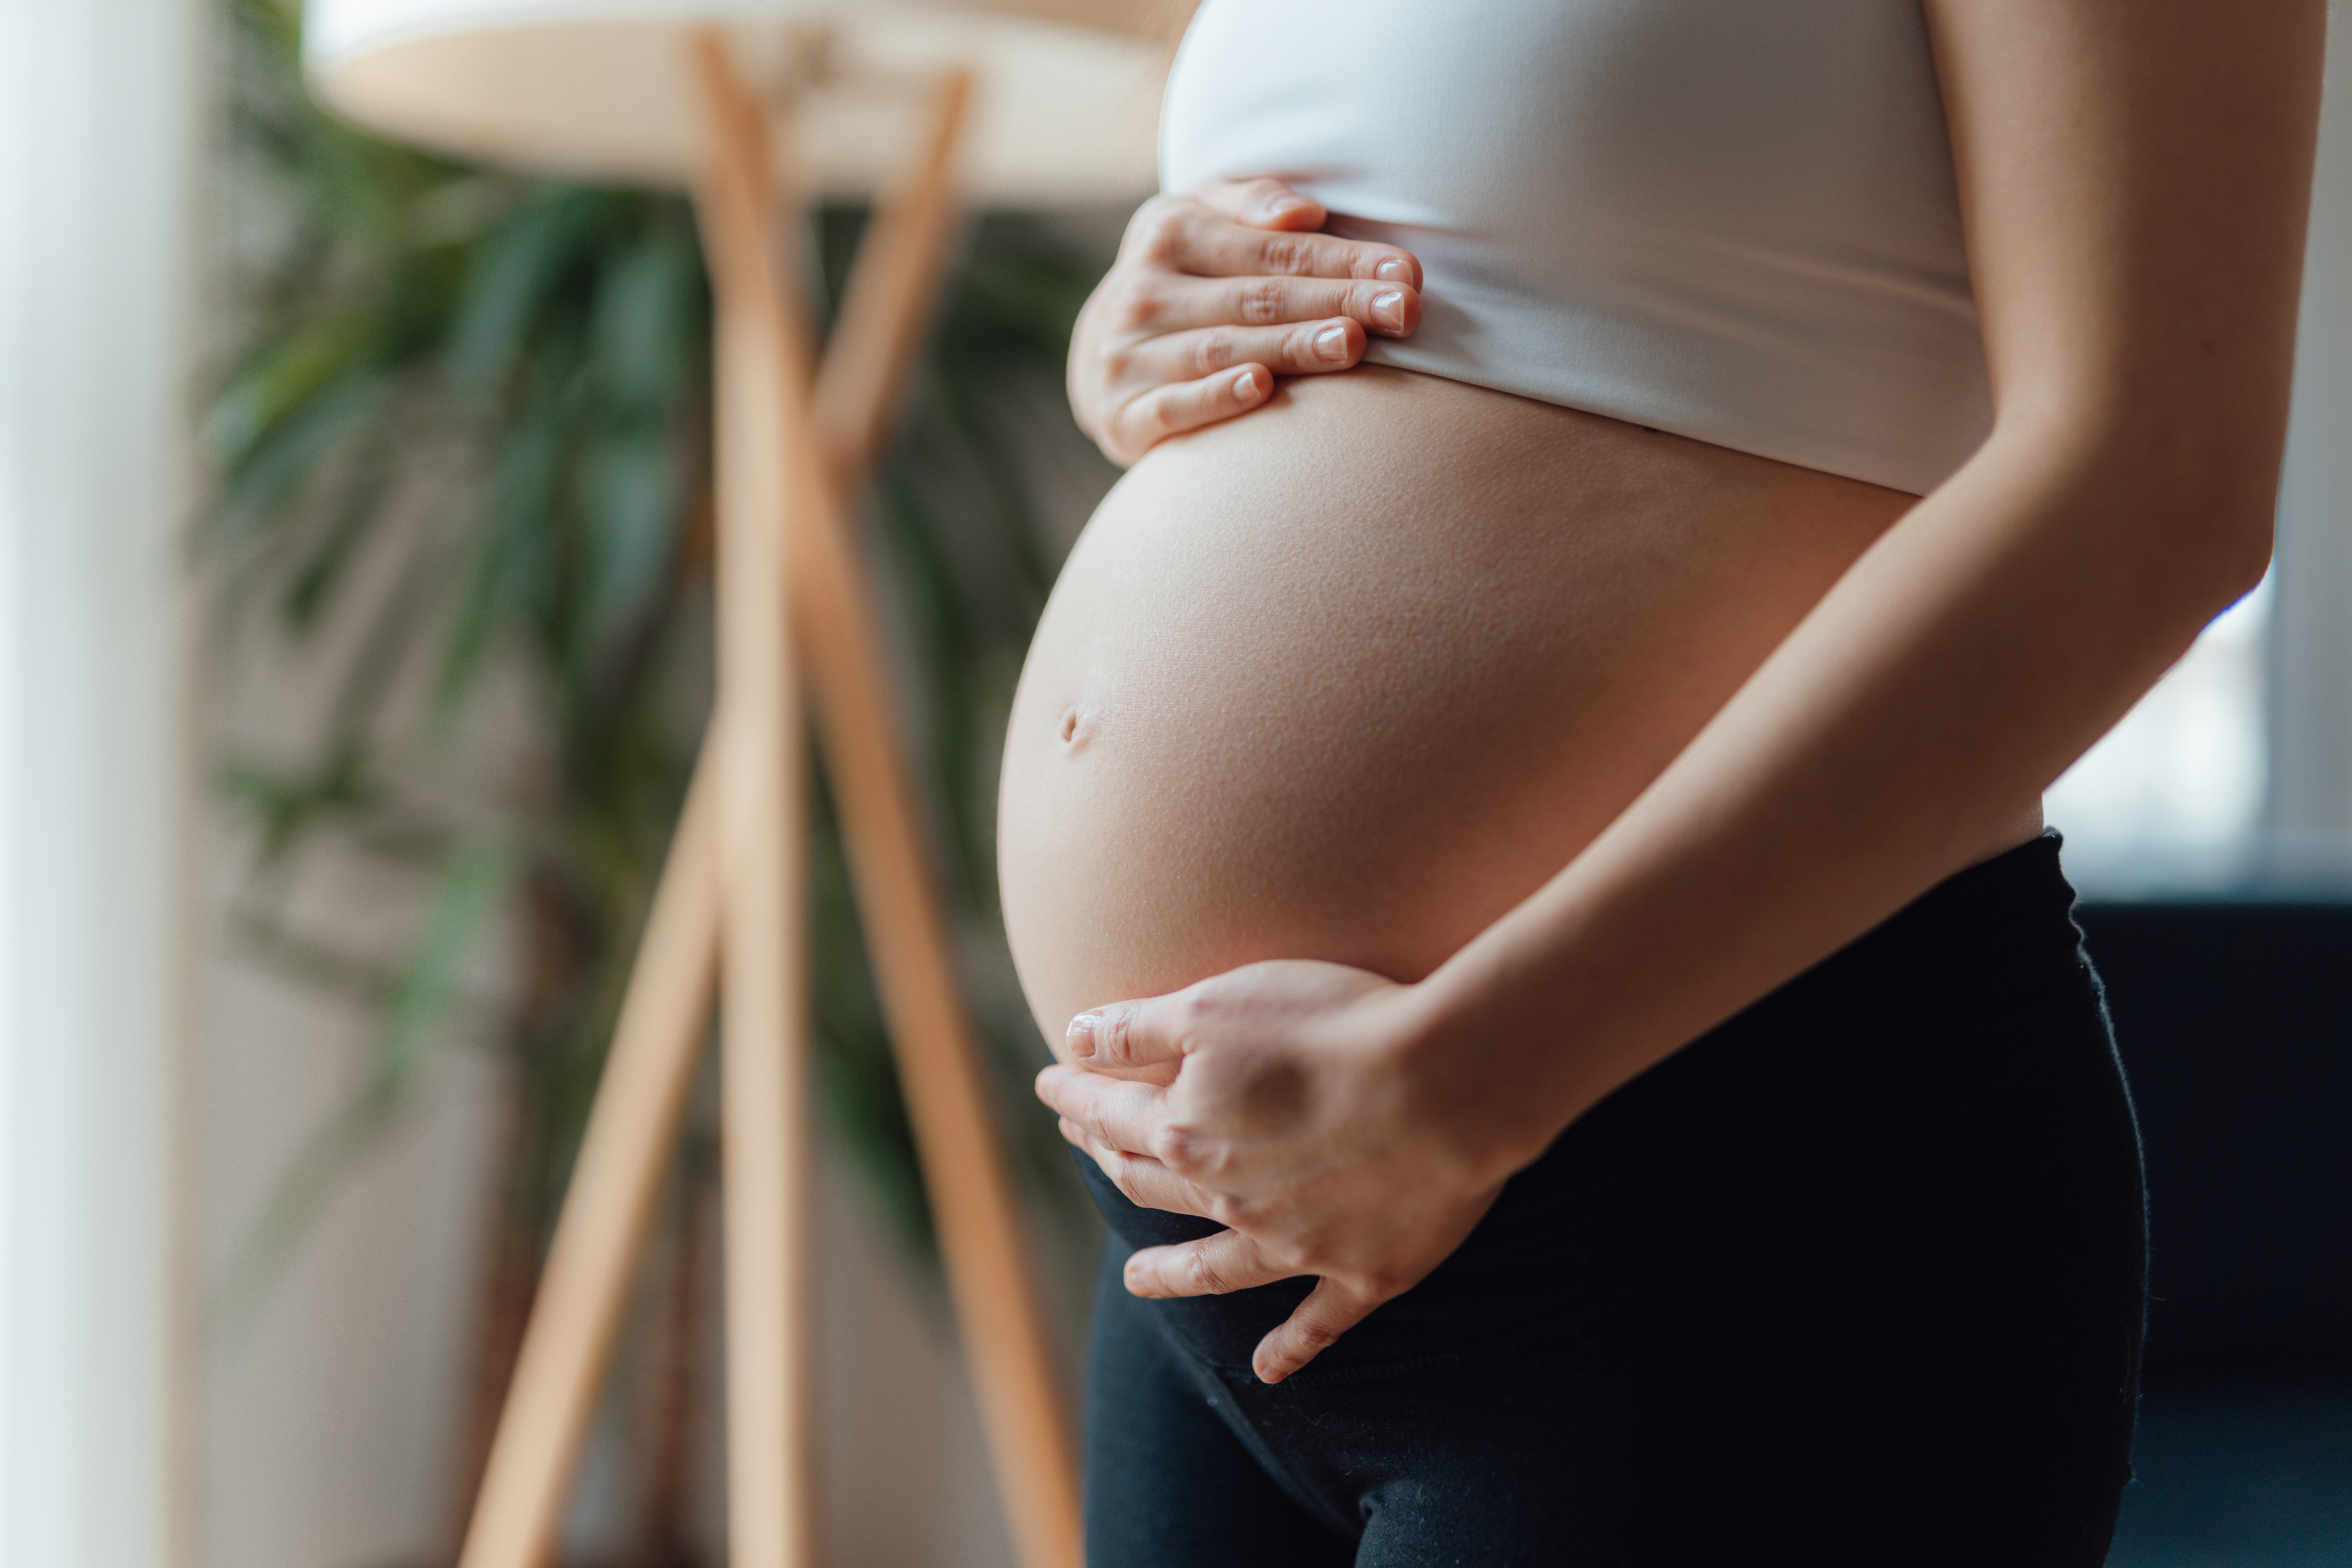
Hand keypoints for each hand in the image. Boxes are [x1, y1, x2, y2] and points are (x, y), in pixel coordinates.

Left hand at [1036, 960, 1505, 1382]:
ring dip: (1171, 1274)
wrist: (1445, 1085)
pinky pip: (1318, 1324)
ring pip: (1215, 1268)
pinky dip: (1290, 1349)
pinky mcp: (1365, 1272)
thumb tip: (1072, 1038)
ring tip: (1137, 1280)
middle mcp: (1229, 1199)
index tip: (1050, 1083)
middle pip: (1153, 1183)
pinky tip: (1268, 1371)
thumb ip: (1138, 1030)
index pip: (1109, 1114)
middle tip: (1088, 1148)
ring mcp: (1296, 1245)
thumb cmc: (1331, 1026)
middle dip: (1111, 1161)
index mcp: (1187, 1132)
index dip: (1075, 1096)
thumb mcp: (1215, 1005)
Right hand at [1068, 178, 1423, 465]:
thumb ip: (1252, 202)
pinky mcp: (1120, 414)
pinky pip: (1173, 406)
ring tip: (1351, 344)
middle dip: (1336, 302)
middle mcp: (1142, 291)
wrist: (1100, 353)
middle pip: (1257, 297)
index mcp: (1169, 230)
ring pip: (1222, 349)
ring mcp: (1126, 355)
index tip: (1406, 273)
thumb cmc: (1183, 277)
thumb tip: (1304, 212)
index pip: (1273, 248)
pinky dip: (1216, 397)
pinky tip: (1261, 387)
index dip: (1342, 260)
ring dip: (1290, 347)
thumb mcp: (1203, 219)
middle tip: (1402, 312)